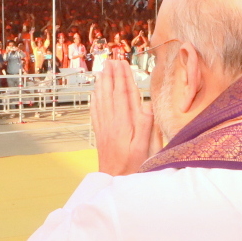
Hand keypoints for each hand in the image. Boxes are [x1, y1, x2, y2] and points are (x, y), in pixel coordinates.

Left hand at [92, 58, 154, 175]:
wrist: (114, 180)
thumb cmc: (132, 165)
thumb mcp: (144, 148)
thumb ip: (146, 126)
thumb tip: (146, 105)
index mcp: (124, 123)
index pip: (123, 94)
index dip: (123, 78)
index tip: (122, 64)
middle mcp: (112, 121)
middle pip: (111, 93)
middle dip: (112, 76)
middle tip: (111, 60)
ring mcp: (105, 126)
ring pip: (102, 100)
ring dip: (102, 84)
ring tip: (102, 70)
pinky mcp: (101, 133)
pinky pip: (96, 111)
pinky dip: (95, 99)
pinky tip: (95, 93)